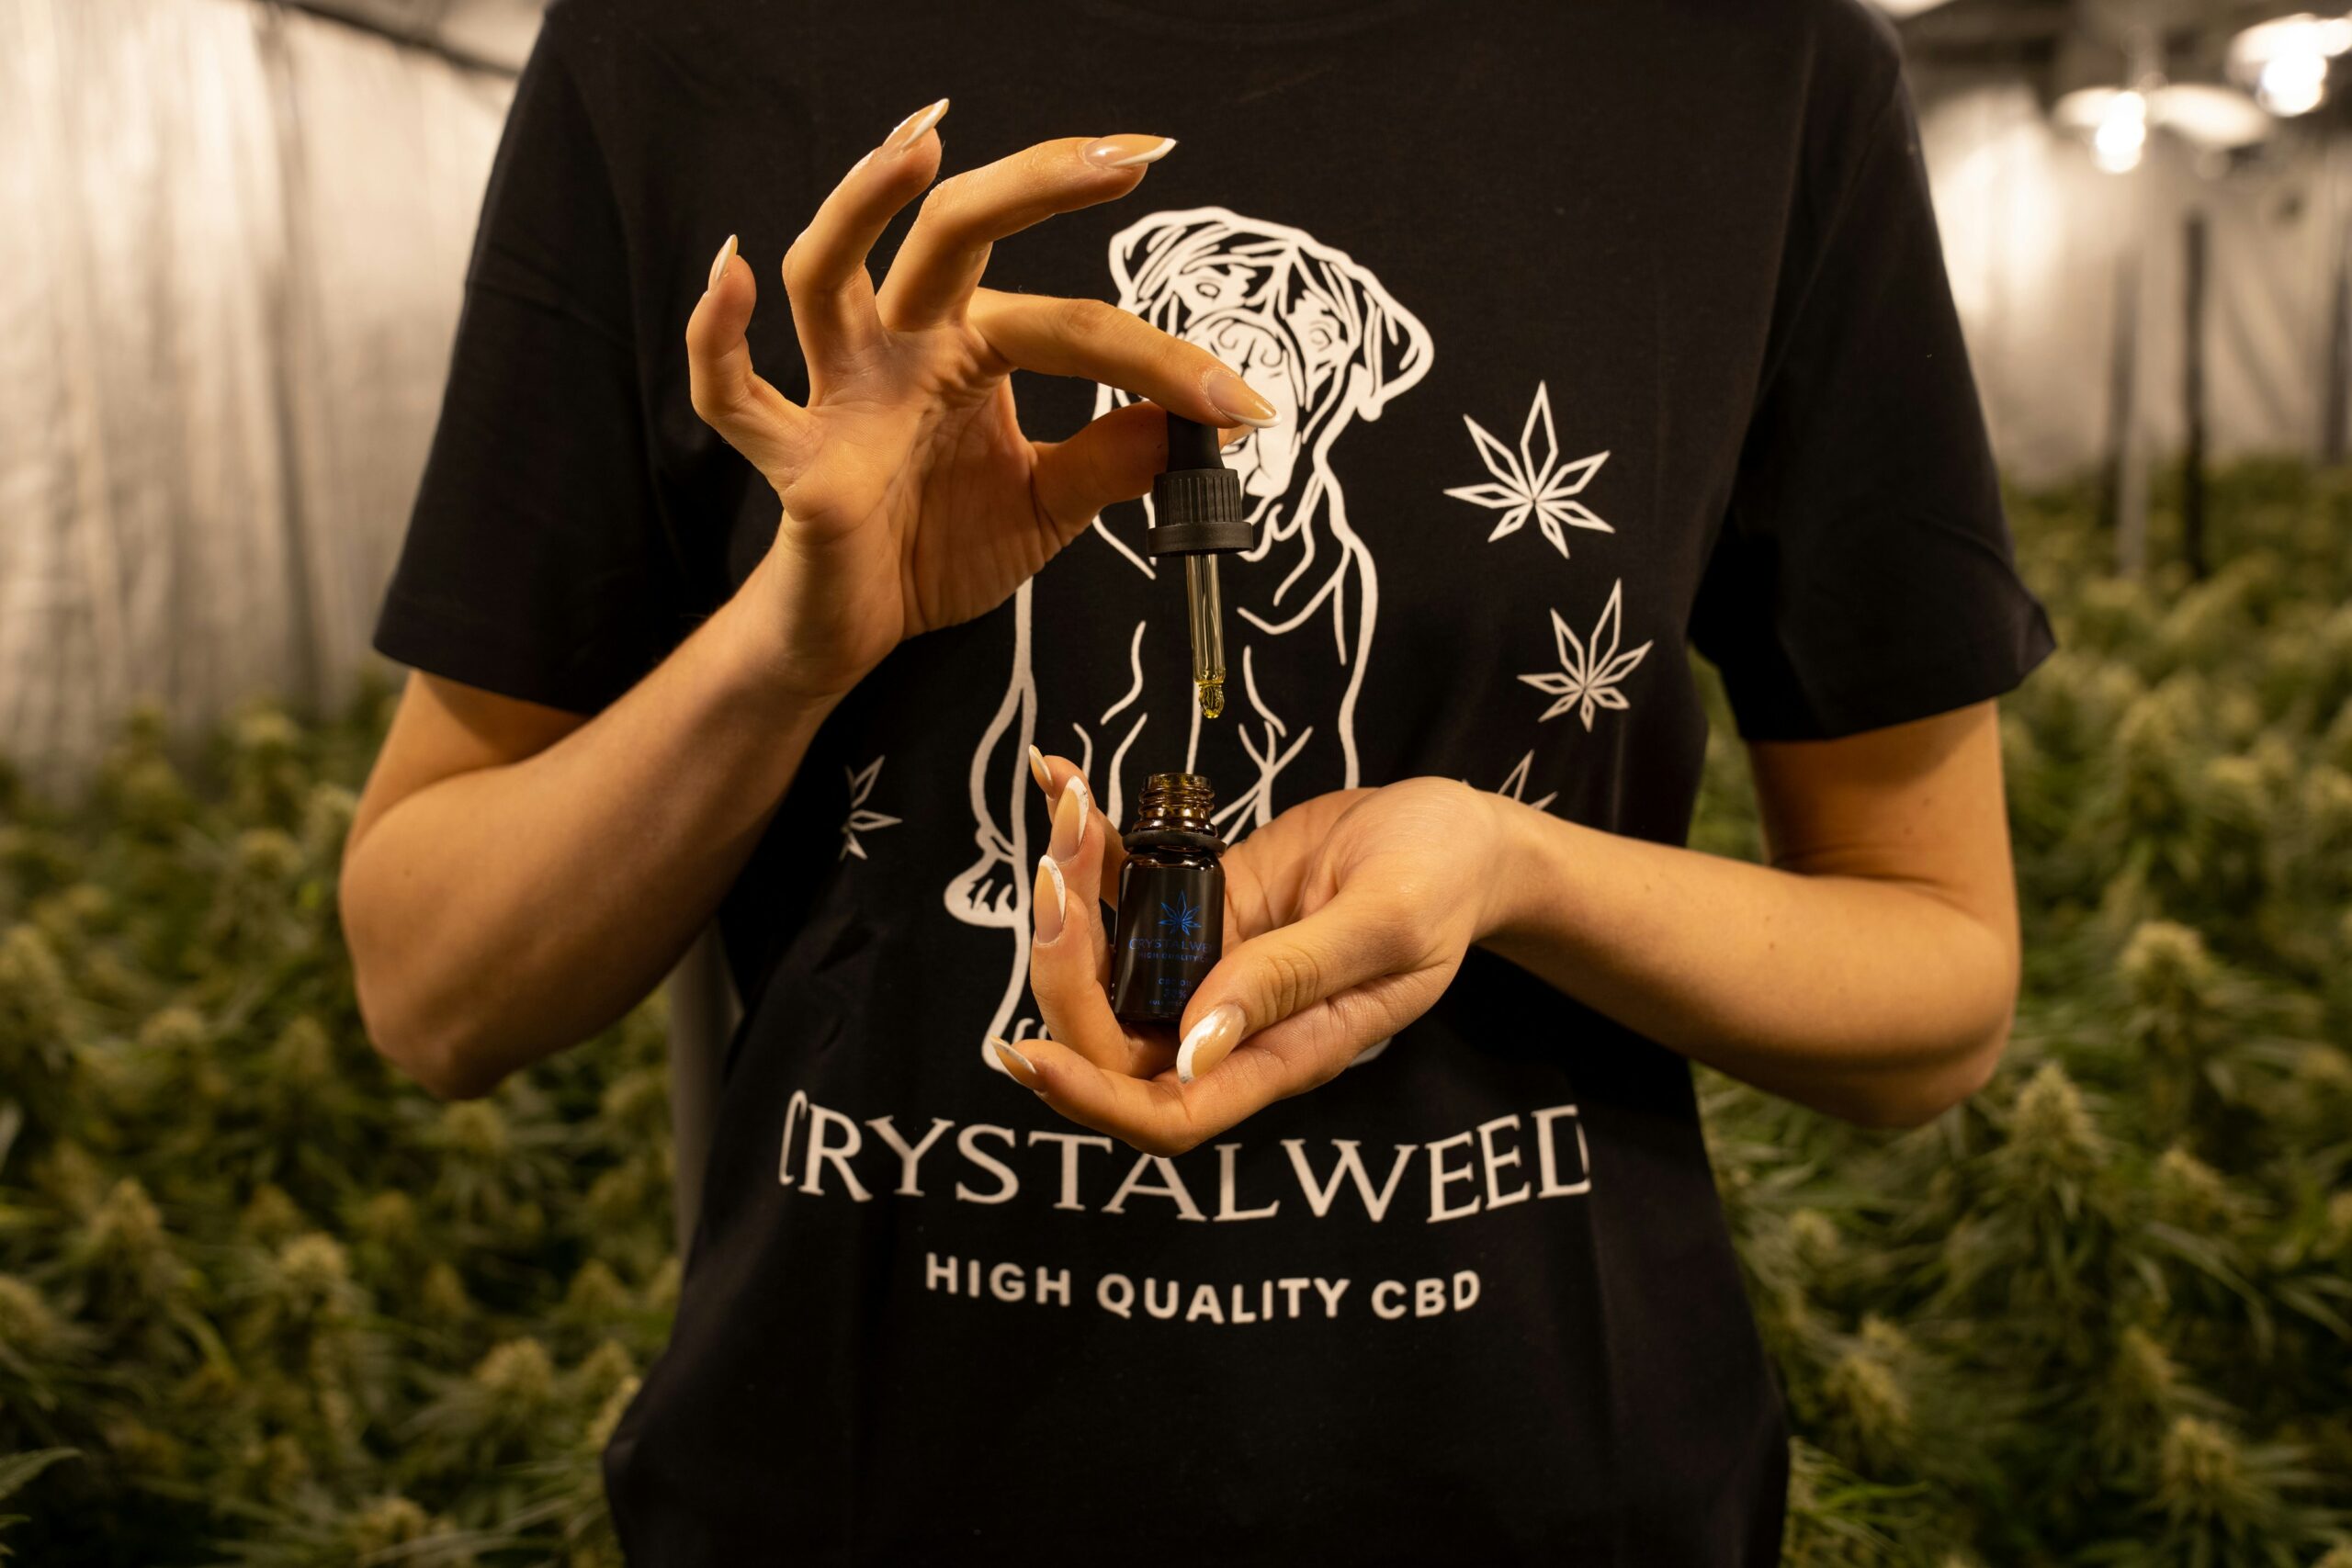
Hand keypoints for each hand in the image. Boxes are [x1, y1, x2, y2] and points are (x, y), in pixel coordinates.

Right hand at [684, 104, 1277, 702]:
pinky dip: (719, 338)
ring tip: (918, 148)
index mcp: (970, 348)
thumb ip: (1110, 463)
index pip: (1073, 325)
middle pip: (954, 233)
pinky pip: (739, 396)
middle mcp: (902, 346)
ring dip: (864, 202)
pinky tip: (729, 276)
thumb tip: (1188, 423)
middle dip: (1033, 183)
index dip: (1160, 360)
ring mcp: (841, 392)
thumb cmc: (934, 547)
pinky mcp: (796, 460)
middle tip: (1118, 160)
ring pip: (830, 273)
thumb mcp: (1047, 507)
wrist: (857, 628)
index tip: (1238, 402)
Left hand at [991, 752, 1515, 1154]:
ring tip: (1071, 807)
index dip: (1090, 1098)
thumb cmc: (1442, 882)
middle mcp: (1228, 1022)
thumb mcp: (1385, 924)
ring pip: (1102, 961)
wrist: (1456, 832)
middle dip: (1064, 961)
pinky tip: (1062, 780)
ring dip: (1070, 890)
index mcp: (1282, 1053)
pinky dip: (1086, 843)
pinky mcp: (1199, 908)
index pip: (1168, 1111)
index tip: (1029, 1052)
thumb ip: (1292, 980)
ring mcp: (1207, 964)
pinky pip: (1123, 892)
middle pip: (1108, 1034)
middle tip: (1061, 867)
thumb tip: (1196, 1044)